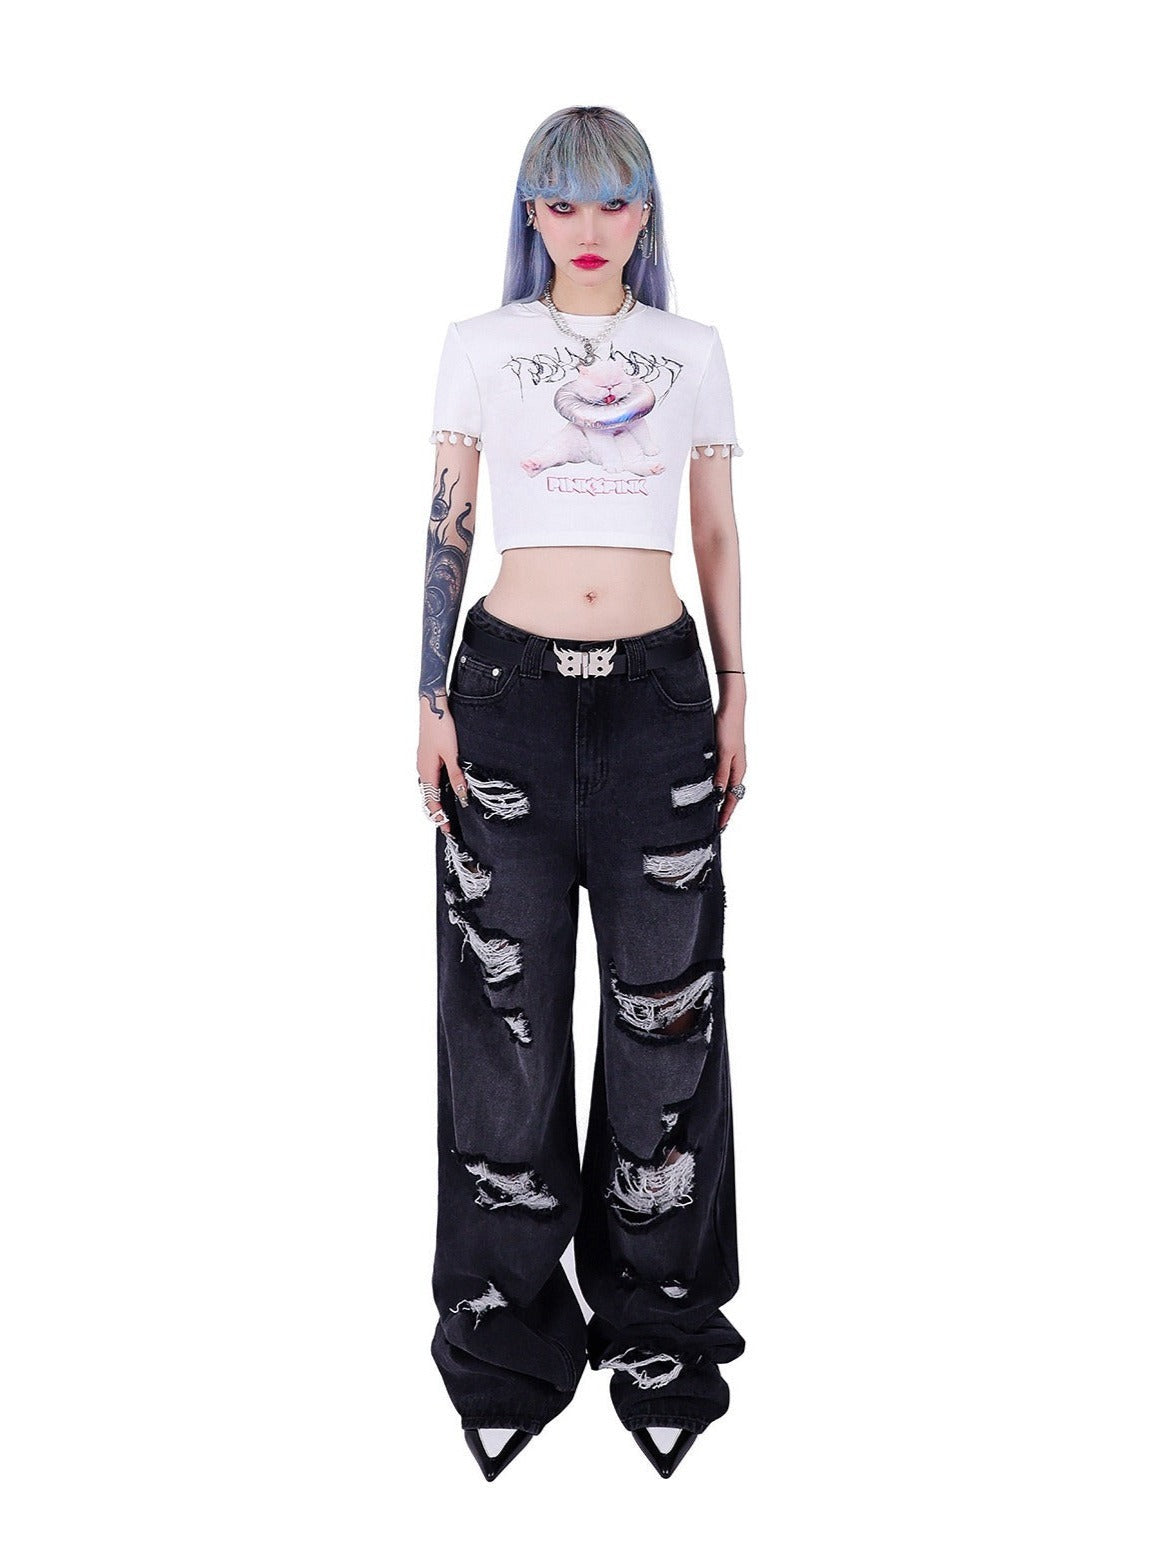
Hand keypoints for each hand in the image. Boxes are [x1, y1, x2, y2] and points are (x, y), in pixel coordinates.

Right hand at [418, 697, 469, 835]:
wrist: (433, 706)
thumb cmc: (442, 727)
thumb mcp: (453, 754)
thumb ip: (457, 776)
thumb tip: (462, 796)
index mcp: (426, 771)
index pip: (430, 801)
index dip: (439, 817)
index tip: (447, 829)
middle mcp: (422, 768)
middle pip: (427, 797)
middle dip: (436, 812)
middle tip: (447, 825)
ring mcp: (424, 761)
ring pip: (428, 787)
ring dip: (436, 801)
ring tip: (446, 812)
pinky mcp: (428, 755)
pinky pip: (430, 778)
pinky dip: (436, 789)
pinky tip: (446, 788)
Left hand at [713, 705, 745, 831]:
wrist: (730, 708)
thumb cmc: (727, 728)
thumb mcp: (723, 753)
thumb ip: (721, 773)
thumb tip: (719, 794)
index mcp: (738, 770)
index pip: (732, 798)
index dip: (726, 813)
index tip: (720, 827)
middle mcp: (736, 768)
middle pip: (731, 795)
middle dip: (724, 810)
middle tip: (714, 825)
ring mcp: (731, 762)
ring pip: (726, 786)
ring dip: (720, 799)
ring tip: (711, 812)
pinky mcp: (725, 755)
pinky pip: (722, 777)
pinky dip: (717, 786)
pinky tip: (709, 789)